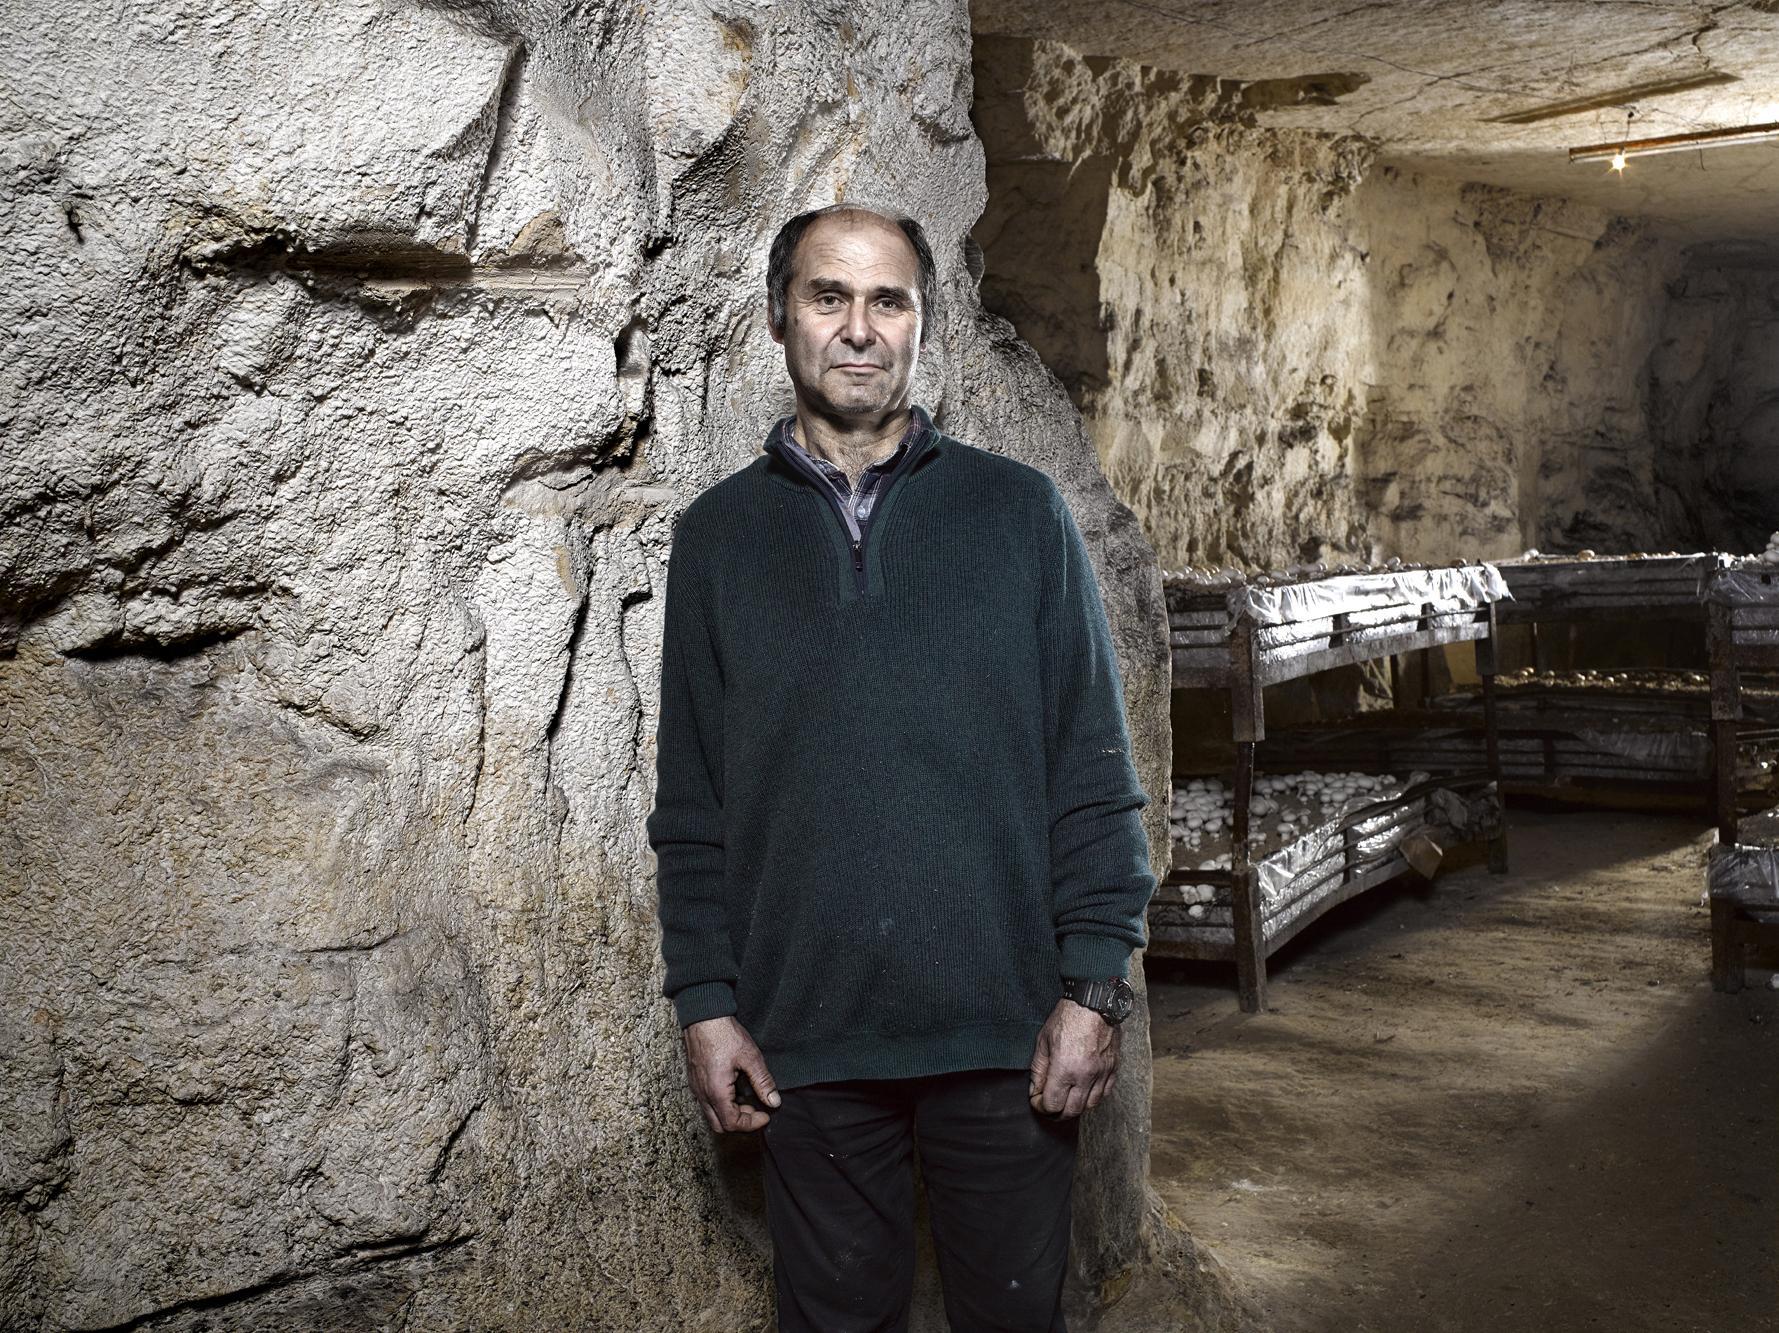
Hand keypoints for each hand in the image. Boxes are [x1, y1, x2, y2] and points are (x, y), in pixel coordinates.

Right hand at [682, 1015, 781, 1132]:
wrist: (703, 1016)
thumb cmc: (724, 1034)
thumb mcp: (750, 1057)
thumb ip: (763, 1082)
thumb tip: (774, 1102)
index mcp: (716, 1092)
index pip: (732, 1123)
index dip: (751, 1124)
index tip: (766, 1115)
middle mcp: (703, 1094)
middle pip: (719, 1125)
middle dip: (740, 1122)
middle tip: (756, 1109)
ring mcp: (696, 1088)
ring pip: (712, 1115)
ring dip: (731, 1113)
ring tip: (747, 1098)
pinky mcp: (695, 1080)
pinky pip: (707, 1103)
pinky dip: (722, 1104)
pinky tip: (735, 1088)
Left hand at [1029, 998, 1119, 1119]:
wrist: (1094, 1002)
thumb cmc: (1067, 1018)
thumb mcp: (1043, 1040)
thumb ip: (1038, 1068)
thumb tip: (1035, 1089)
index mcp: (1065, 1069)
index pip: (1051, 1104)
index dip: (1040, 1106)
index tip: (1036, 1099)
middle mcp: (1085, 1076)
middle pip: (1070, 1111)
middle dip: (1056, 1113)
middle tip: (1049, 1105)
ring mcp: (1102, 1073)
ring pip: (1089, 1106)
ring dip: (1075, 1106)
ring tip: (1066, 1098)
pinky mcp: (1113, 1068)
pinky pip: (1105, 1093)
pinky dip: (1093, 1097)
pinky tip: (1084, 1090)